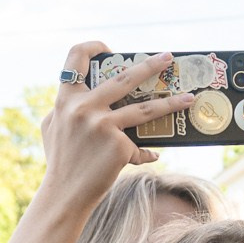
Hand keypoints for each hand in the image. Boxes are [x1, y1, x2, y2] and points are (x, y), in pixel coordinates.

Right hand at [38, 40, 188, 215]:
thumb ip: (67, 108)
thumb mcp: (54, 127)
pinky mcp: (118, 146)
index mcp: (66, 99)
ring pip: (146, 108)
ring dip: (171, 101)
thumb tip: (87, 94)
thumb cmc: (61, 161)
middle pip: (124, 77)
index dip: (93, 47)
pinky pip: (139, 146)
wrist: (64, 195)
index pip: (75, 58)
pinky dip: (145, 152)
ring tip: (189, 97)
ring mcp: (102, 126)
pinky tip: (153, 155)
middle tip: (168, 58)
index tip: (110, 49)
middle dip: (150, 64)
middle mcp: (83, 108)